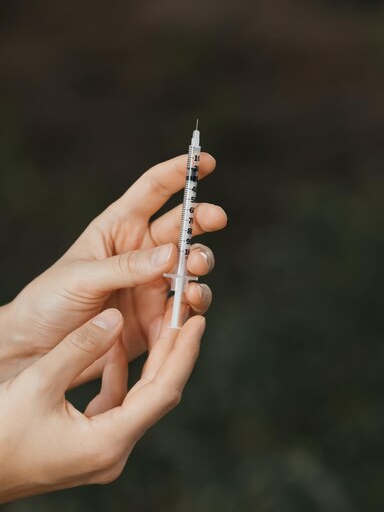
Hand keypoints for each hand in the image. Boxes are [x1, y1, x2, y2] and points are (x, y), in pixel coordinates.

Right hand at [0, 307, 204, 502]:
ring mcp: (102, 452)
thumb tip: (115, 319)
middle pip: (157, 394)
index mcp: (108, 442)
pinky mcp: (89, 446)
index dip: (183, 353)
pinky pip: (116, 406)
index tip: (197, 322)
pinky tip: (114, 353)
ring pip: (138, 399)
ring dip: (147, 363)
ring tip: (159, 326)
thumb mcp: (37, 383)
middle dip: (173, 352)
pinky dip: (119, 377)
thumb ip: (79, 348)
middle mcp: (113, 452)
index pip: (163, 391)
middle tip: (187, 315)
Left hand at [2, 153, 225, 383]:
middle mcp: (142, 251)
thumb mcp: (81, 276)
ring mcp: (153, 283)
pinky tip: (189, 305)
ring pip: (192, 264)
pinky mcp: (159, 317)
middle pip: (182, 226)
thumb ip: (126, 266)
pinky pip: (187, 306)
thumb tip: (171, 253)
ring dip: (201, 261)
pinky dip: (196, 304)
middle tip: (216, 218)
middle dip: (203, 218)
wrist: (38, 350)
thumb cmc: (49, 301)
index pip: (152, 190)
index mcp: (118, 227)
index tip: (203, 161)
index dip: (178, 172)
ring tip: (195, 271)